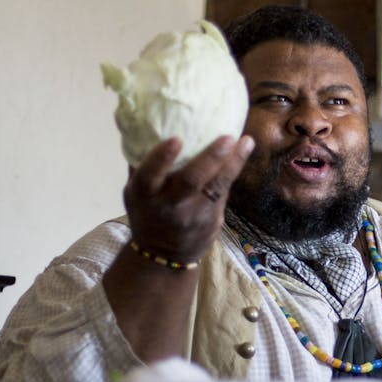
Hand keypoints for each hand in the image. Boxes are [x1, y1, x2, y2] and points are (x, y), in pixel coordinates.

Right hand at [122, 134, 254, 264]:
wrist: (164, 256)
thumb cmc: (148, 212)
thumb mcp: (135, 193)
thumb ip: (141, 166)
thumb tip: (146, 126)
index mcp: (144, 196)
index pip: (149, 176)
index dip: (162, 158)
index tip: (177, 139)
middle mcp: (170, 206)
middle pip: (191, 181)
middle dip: (210, 158)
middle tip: (227, 137)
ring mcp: (194, 216)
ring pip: (217, 187)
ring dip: (234, 163)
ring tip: (246, 142)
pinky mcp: (213, 221)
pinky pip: (224, 192)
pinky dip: (233, 171)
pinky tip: (242, 152)